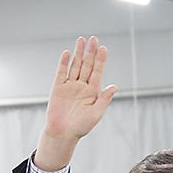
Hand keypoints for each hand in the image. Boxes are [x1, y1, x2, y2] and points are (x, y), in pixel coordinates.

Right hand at [36, 36, 118, 171]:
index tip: (104, 48)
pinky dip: (64, 63)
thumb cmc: (81, 127)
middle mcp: (82, 86)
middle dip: (90, 52)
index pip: (97, 72)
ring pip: (75, 65)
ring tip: (81, 40)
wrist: (63, 133)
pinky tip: (67, 53)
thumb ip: (104, 99)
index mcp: (93, 92)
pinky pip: (61, 73)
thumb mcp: (96, 113)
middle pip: (87, 65)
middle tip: (93, 39)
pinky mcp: (58, 87)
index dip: (101, 60)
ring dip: (78, 53)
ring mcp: (70, 85)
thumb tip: (114, 86)